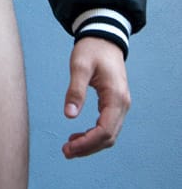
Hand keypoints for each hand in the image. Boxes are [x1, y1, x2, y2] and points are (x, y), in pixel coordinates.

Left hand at [62, 37, 130, 158]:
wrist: (104, 37)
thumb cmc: (92, 49)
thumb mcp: (79, 65)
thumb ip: (75, 90)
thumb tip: (69, 115)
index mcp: (115, 96)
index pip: (105, 130)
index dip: (87, 143)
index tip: (69, 147)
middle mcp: (122, 104)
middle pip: (108, 137)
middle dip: (88, 147)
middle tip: (65, 152)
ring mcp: (121, 104)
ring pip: (109, 134)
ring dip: (91, 143)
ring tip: (70, 147)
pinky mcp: (115, 103)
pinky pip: (108, 125)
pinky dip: (94, 134)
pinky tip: (79, 135)